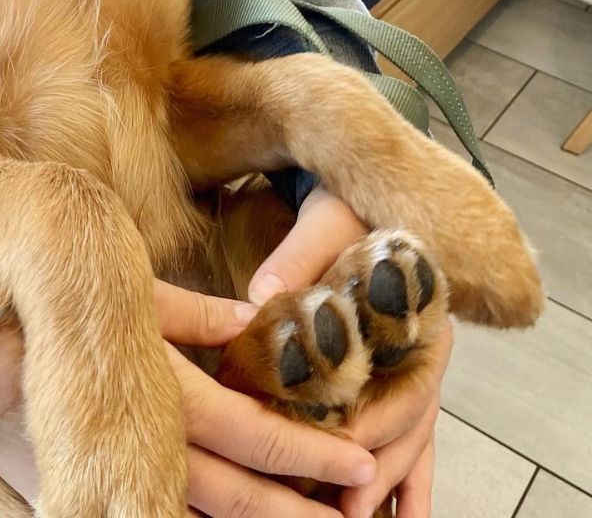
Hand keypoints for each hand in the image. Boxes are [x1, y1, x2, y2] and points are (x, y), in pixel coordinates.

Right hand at [0, 279, 376, 514]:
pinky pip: (159, 512)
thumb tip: (253, 321)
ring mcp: (118, 474)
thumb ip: (195, 315)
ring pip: (203, 516)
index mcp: (164, 388)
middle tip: (362, 517)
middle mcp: (146, 441)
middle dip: (304, 514)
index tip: (362, 464)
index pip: (255, 432)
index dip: (312, 453)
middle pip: (239, 496)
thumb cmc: (61, 306)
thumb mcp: (133, 298)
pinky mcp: (91, 493)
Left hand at [248, 183, 447, 517]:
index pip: (403, 385)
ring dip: (386, 485)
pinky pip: (406, 439)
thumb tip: (261, 293)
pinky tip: (384, 514)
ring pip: (409, 441)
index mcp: (417, 315)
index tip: (336, 449)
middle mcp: (423, 352)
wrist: (361, 199)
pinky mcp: (393, 381)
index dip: (371, 423)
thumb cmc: (343, 212)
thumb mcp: (326, 223)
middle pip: (408, 426)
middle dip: (376, 469)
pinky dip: (400, 480)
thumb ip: (299, 257)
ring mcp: (411, 372)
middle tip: (343, 507)